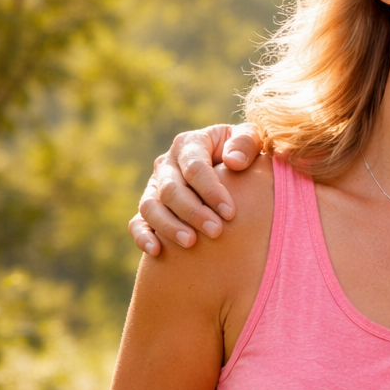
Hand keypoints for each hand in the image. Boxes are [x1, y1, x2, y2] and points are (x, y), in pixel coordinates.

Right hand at [128, 123, 259, 254]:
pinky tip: (156, 251)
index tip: (230, 213)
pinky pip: (137, 223)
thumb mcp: (252, 138)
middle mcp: (167, 165)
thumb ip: (246, 143)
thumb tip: (233, 162)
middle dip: (193, 212)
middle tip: (216, 231)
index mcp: (190, 144)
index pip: (195, 167)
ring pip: (150, 206)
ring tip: (190, 243)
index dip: (211, 190)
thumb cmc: (245, 153)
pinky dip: (143, 236)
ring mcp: (155, 187)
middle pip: (171, 189)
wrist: (235, 169)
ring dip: (169, 226)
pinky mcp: (150, 209)